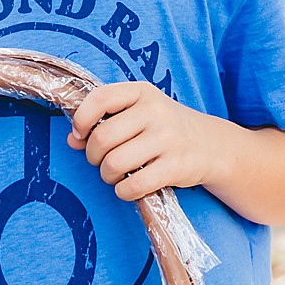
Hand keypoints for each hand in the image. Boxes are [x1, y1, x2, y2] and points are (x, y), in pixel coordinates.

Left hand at [66, 80, 217, 200]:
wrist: (211, 145)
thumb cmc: (164, 129)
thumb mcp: (137, 114)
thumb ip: (104, 122)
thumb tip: (72, 139)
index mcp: (142, 93)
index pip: (99, 98)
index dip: (81, 119)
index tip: (80, 134)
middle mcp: (155, 112)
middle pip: (102, 138)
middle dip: (93, 156)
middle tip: (101, 160)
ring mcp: (167, 139)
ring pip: (114, 163)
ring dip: (107, 176)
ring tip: (116, 174)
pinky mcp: (175, 166)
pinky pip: (134, 185)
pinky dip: (124, 191)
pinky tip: (129, 186)